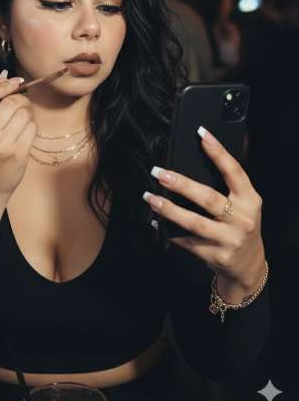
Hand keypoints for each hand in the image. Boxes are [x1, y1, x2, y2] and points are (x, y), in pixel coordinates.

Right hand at [0, 70, 36, 203]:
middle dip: (22, 100)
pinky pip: (32, 128)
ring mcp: (2, 144)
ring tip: (22, 123)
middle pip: (11, 102)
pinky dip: (32, 128)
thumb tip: (5, 75)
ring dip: (28, 114)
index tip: (16, 83)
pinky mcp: (18, 153)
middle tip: (22, 106)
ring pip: (25, 114)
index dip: (5, 85)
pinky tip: (25, 135)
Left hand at [143, 127, 265, 298]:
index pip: (234, 171)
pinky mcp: (215, 255)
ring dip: (168, 209)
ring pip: (193, 221)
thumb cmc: (240, 227)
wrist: (248, 266)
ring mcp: (229, 239)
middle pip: (208, 197)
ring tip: (150, 197)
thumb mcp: (244, 205)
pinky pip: (186, 241)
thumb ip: (229, 185)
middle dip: (180, 184)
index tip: (202, 134)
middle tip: (159, 173)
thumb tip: (199, 156)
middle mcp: (242, 219)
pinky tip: (155, 221)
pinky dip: (168, 230)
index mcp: (250, 201)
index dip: (218, 152)